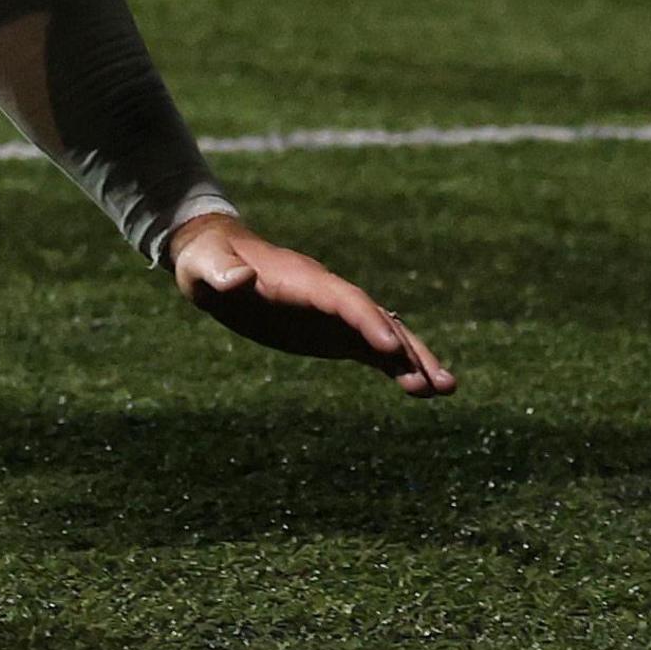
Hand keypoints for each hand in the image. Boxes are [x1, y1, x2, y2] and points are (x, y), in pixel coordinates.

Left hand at [170, 211, 454, 397]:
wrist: (215, 260)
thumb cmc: (207, 261)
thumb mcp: (205, 267)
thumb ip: (221, 273)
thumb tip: (237, 279)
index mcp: (302, 279)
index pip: (344, 300)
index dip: (366, 321)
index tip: (389, 347)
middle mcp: (328, 294)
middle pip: (377, 319)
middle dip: (408, 348)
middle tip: (440, 381)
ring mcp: (333, 314)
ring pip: (382, 336)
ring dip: (413, 361)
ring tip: (445, 389)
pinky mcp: (331, 332)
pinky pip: (370, 349)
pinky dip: (394, 366)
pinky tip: (419, 388)